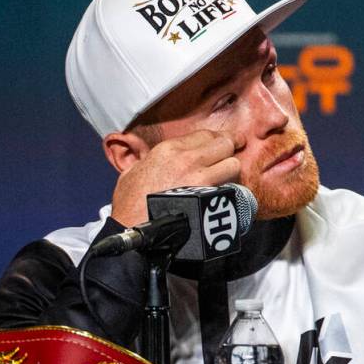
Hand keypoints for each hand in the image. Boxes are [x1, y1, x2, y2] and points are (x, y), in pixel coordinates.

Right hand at [110, 130, 242, 225]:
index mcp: (168, 149)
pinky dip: (232, 190)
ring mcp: (200, 178)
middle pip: (224, 144)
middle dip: (230, 150)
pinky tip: (226, 196)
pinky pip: (232, 187)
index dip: (218, 138)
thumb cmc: (130, 205)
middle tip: (232, 156)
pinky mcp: (210, 198)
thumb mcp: (132, 172)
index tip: (224, 142)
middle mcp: (187, 159)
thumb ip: (145, 159)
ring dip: (232, 171)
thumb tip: (147, 156)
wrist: (134, 230)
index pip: (205, 134)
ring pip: (233, 164)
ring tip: (227, 178)